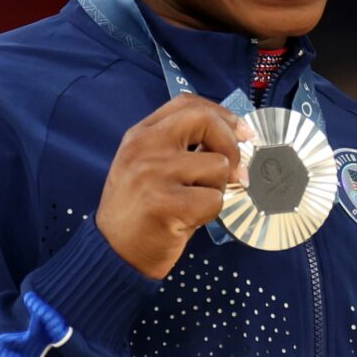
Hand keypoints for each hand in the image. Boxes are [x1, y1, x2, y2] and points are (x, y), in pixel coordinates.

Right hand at [96, 95, 253, 278]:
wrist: (113, 252)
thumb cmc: (139, 210)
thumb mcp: (148, 166)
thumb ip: (180, 146)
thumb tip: (235, 137)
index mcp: (140, 134)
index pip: (187, 104)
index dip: (223, 114)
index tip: (242, 132)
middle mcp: (144, 147)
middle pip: (205, 121)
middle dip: (231, 144)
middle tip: (235, 170)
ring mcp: (153, 174)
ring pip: (217, 166)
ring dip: (217, 188)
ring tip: (194, 203)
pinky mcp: (166, 204)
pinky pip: (214, 199)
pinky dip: (211, 213)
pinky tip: (189, 220)